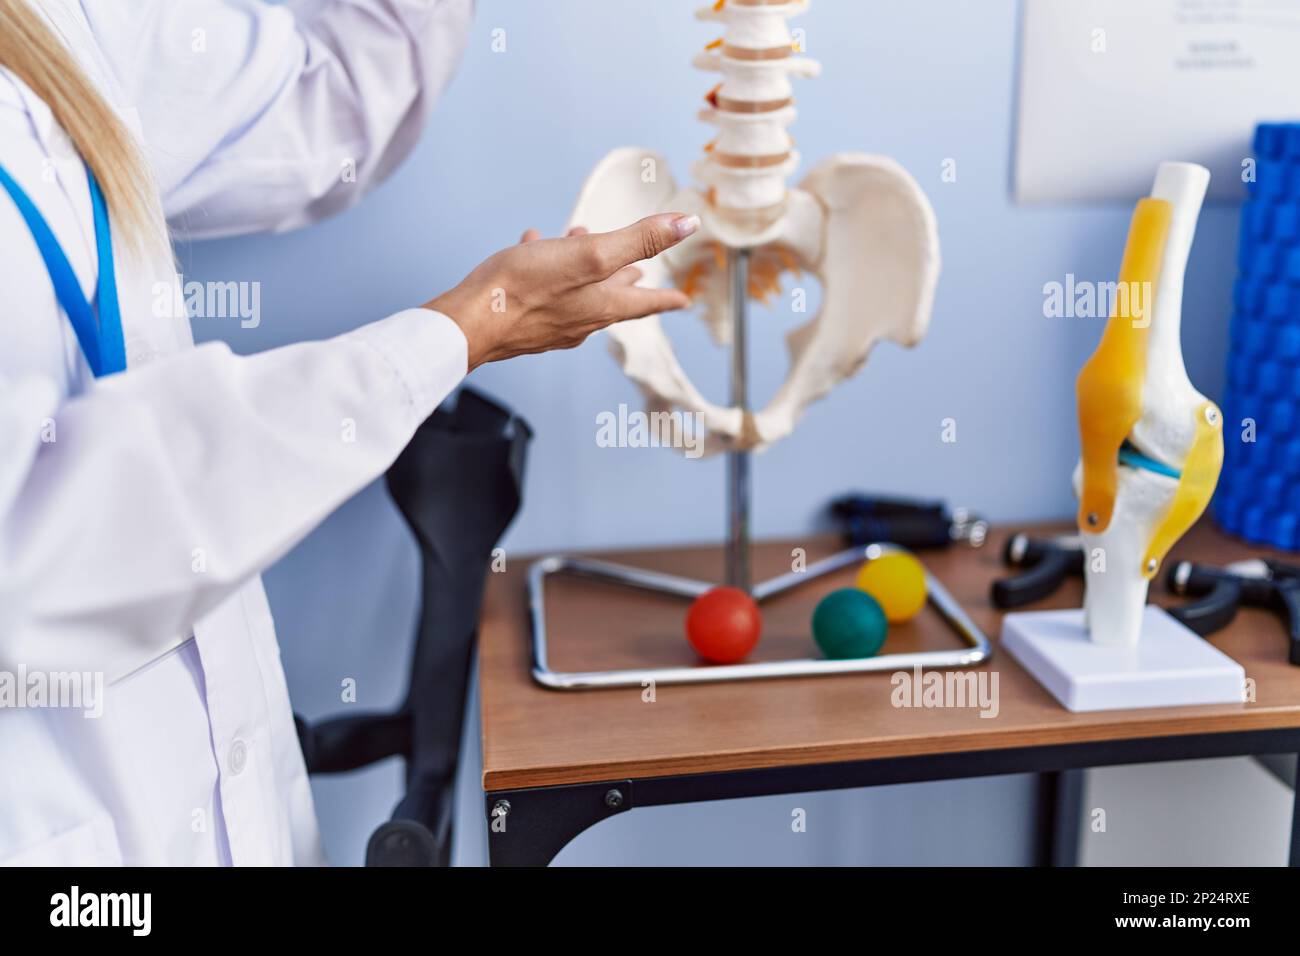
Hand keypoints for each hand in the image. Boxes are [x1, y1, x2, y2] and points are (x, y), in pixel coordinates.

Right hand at [425, 213, 698, 370]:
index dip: (667, 298)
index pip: (645, 302)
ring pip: (577, 292)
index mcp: (602, 306)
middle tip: (639, 272)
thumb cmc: (526, 288)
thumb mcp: (591, 254)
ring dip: (584, 269)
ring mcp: (550, 323)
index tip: (682, 301)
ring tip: (583, 243)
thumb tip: (686, 224)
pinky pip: (542, 290)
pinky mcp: (523, 320)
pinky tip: (532, 245)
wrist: (471, 320)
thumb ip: (639, 240)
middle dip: (626, 281)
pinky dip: (546, 266)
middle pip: (612, 299)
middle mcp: (580, 320)